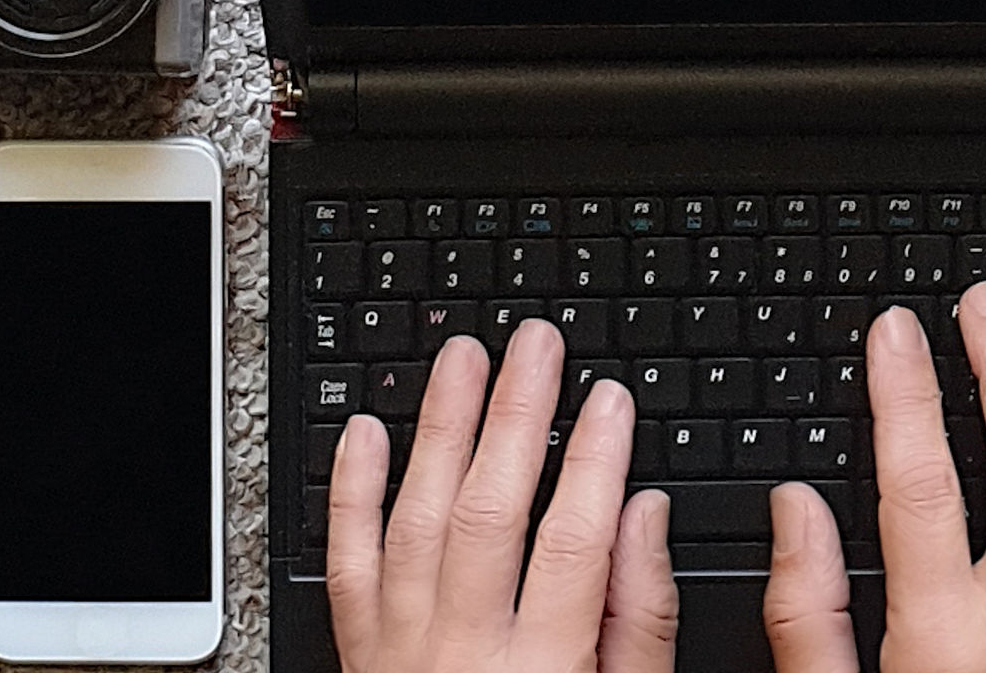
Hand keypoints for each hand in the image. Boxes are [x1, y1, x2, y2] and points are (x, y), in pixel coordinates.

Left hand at [327, 321, 679, 672]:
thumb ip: (638, 622)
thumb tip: (640, 518)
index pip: (572, 545)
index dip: (593, 461)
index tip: (608, 398)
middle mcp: (462, 660)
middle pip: (487, 513)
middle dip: (514, 416)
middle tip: (536, 344)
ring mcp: (400, 656)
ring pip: (413, 522)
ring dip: (437, 428)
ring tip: (462, 357)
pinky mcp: (358, 658)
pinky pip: (345, 565)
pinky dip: (352, 493)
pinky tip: (368, 432)